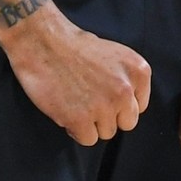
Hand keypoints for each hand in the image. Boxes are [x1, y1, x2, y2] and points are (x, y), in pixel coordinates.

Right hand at [4, 9, 150, 145]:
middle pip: (126, 123)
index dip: (118, 104)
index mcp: (138, 71)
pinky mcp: (81, 119)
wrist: (42, 41)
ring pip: (107, 133)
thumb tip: (126, 105)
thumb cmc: (73, 46)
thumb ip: (126, 79)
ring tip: (75, 103)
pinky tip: (66, 111)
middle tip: (89, 102)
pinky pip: (88, 139)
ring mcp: (104, 106)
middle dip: (108, 116)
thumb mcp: (114, 55)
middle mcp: (125, 90)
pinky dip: (76, 130)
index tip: (102, 94)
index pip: (138, 106)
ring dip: (91, 123)